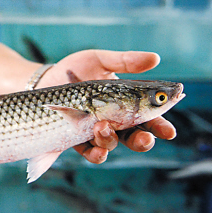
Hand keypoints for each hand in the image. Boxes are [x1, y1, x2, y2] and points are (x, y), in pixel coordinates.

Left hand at [40, 49, 176, 163]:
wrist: (43, 79)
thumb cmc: (74, 69)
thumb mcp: (99, 60)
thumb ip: (124, 61)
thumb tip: (155, 58)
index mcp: (125, 103)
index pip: (148, 117)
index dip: (160, 125)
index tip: (168, 131)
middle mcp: (114, 120)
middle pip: (135, 137)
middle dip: (143, 141)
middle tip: (144, 139)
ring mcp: (95, 132)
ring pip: (112, 144)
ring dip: (111, 139)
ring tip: (102, 127)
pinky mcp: (77, 139)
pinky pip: (91, 153)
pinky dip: (96, 154)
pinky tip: (98, 151)